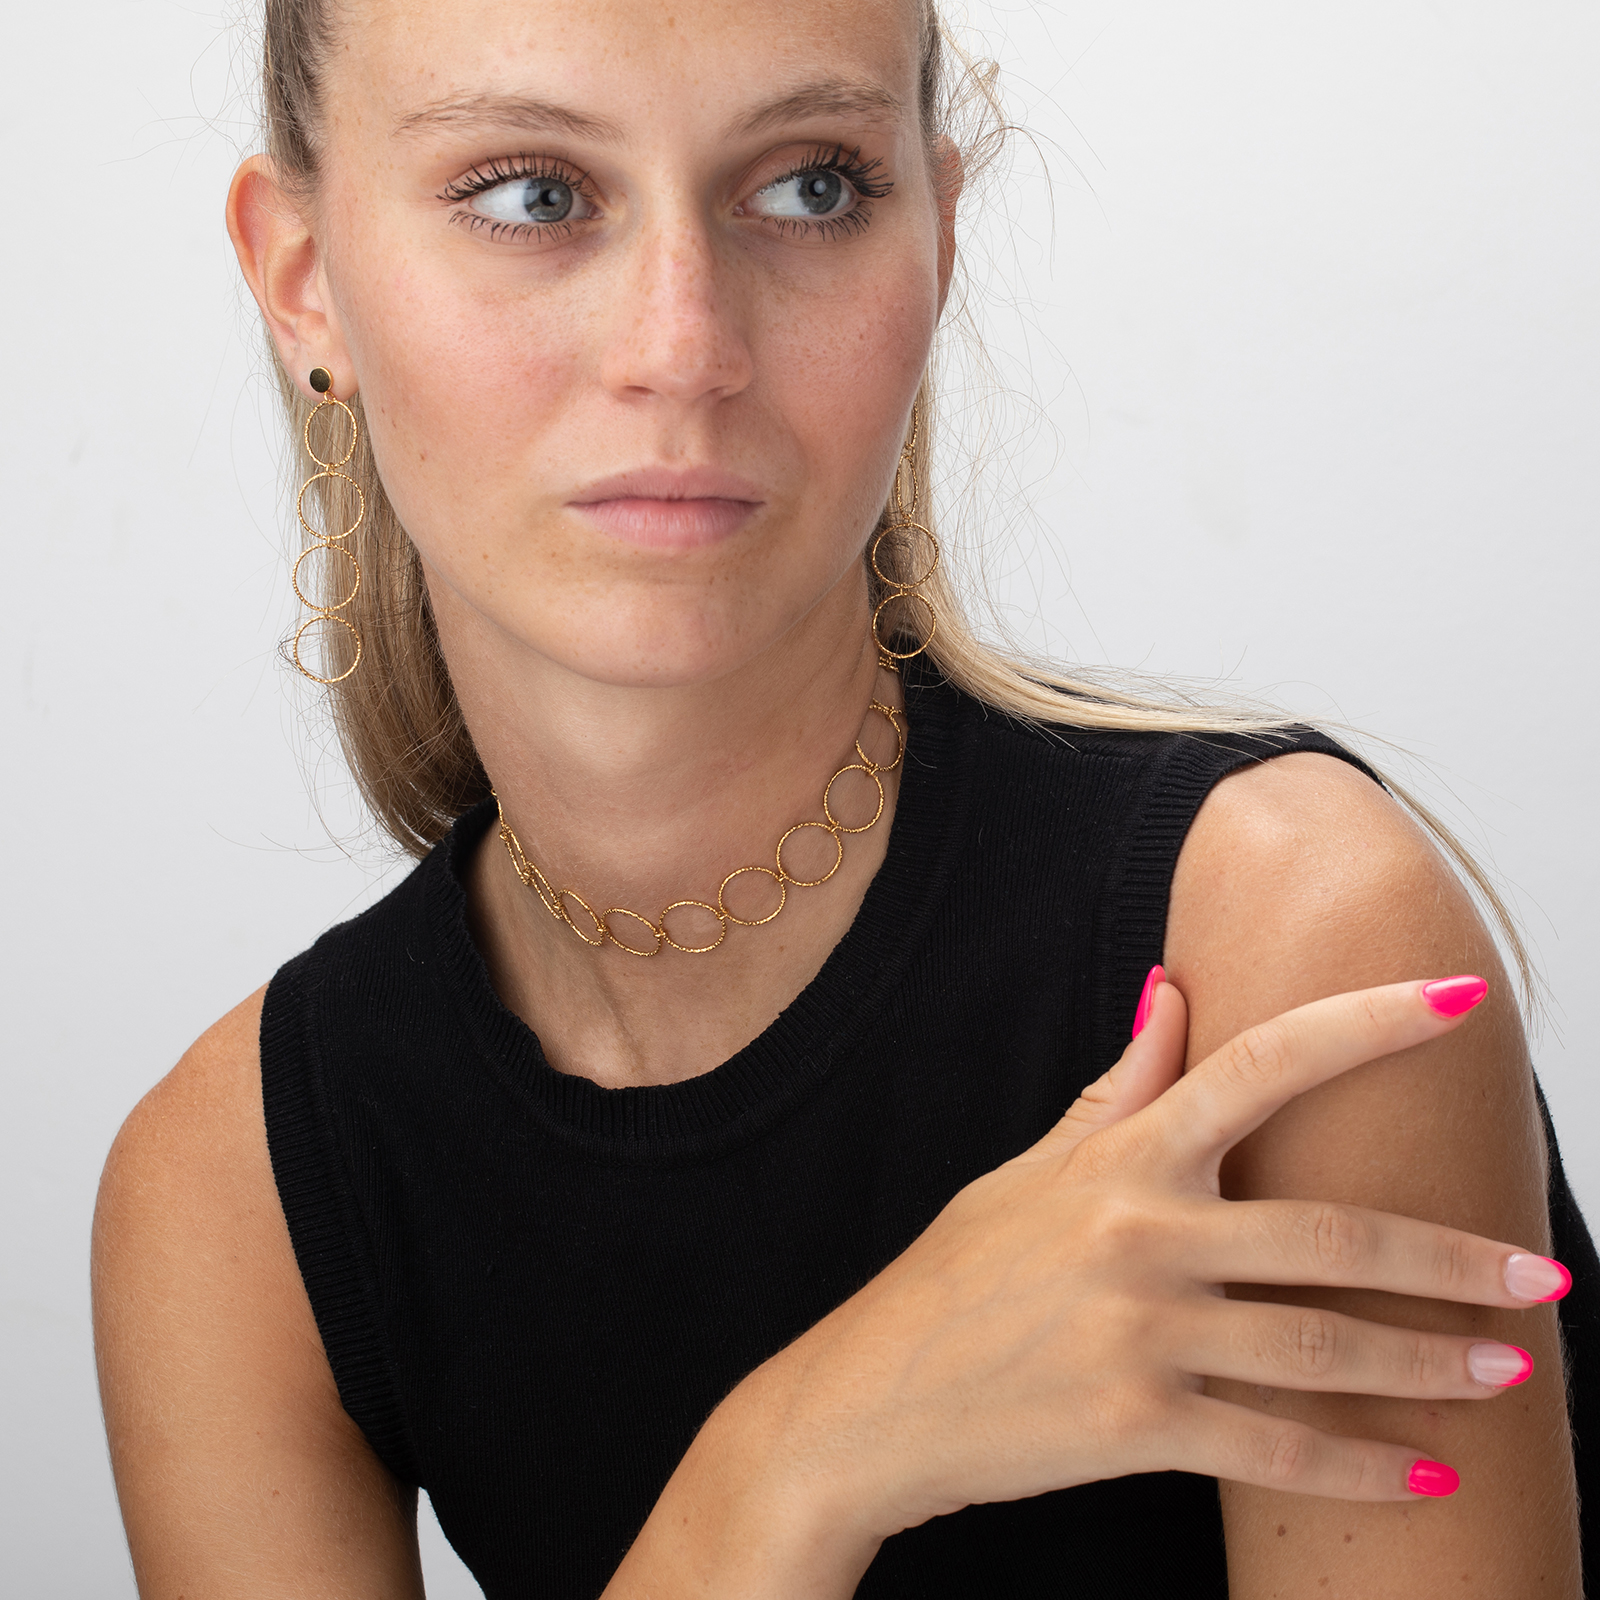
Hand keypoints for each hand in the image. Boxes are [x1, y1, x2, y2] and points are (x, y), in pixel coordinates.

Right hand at [770, 974, 1568, 1545]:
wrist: (872, 1397)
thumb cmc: (957, 1276)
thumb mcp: (1033, 1169)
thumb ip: (1122, 1084)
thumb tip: (1171, 987)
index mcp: (1123, 1157)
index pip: (1262, 1064)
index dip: (1366, 1024)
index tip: (1457, 1003)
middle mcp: (1140, 1233)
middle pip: (1331, 1233)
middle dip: (1452, 1257)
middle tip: (1542, 1272)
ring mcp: (1140, 1333)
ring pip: (1322, 1346)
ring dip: (1431, 1365)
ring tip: (1508, 1371)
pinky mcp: (1134, 1426)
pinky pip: (1278, 1448)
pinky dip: (1364, 1471)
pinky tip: (1430, 1478)